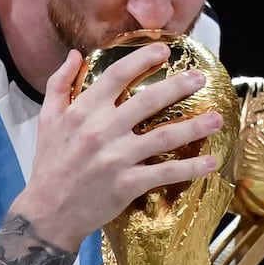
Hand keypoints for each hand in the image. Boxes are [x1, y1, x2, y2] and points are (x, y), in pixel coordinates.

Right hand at [12, 45, 224, 249]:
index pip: (116, 76)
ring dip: (194, 126)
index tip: (163, 51)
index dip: (141, 59)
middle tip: (200, 77)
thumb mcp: (46, 120)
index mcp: (83, 111)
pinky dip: (189, 169)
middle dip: (178, 86)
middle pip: (148, 101)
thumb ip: (59, 84)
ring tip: (217, 118)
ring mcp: (117, 158)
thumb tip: (76, 55)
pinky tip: (210, 163)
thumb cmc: (49, 165)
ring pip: (164, 136)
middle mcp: (102, 130)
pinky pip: (164, 173)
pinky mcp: (128, 184)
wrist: (47, 213)